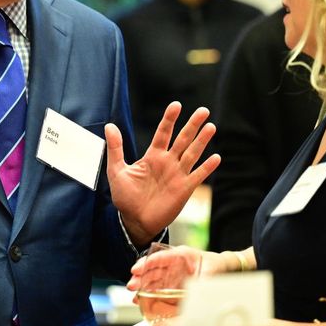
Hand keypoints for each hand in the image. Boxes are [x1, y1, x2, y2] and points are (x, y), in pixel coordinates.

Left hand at [106, 102, 219, 244]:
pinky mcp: (184, 189)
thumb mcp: (116, 170)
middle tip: (203, 110)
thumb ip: (115, 148)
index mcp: (153, 155)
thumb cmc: (125, 196)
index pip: (163, 133)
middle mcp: (168, 162)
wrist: (134, 220)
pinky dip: (207, 167)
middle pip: (182, 139)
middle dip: (192, 125)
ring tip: (211, 126)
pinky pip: (198, 175)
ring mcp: (177, 174)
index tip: (176, 105)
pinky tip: (216, 157)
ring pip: (192, 153)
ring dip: (202, 141)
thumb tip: (109, 125)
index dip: (169, 119)